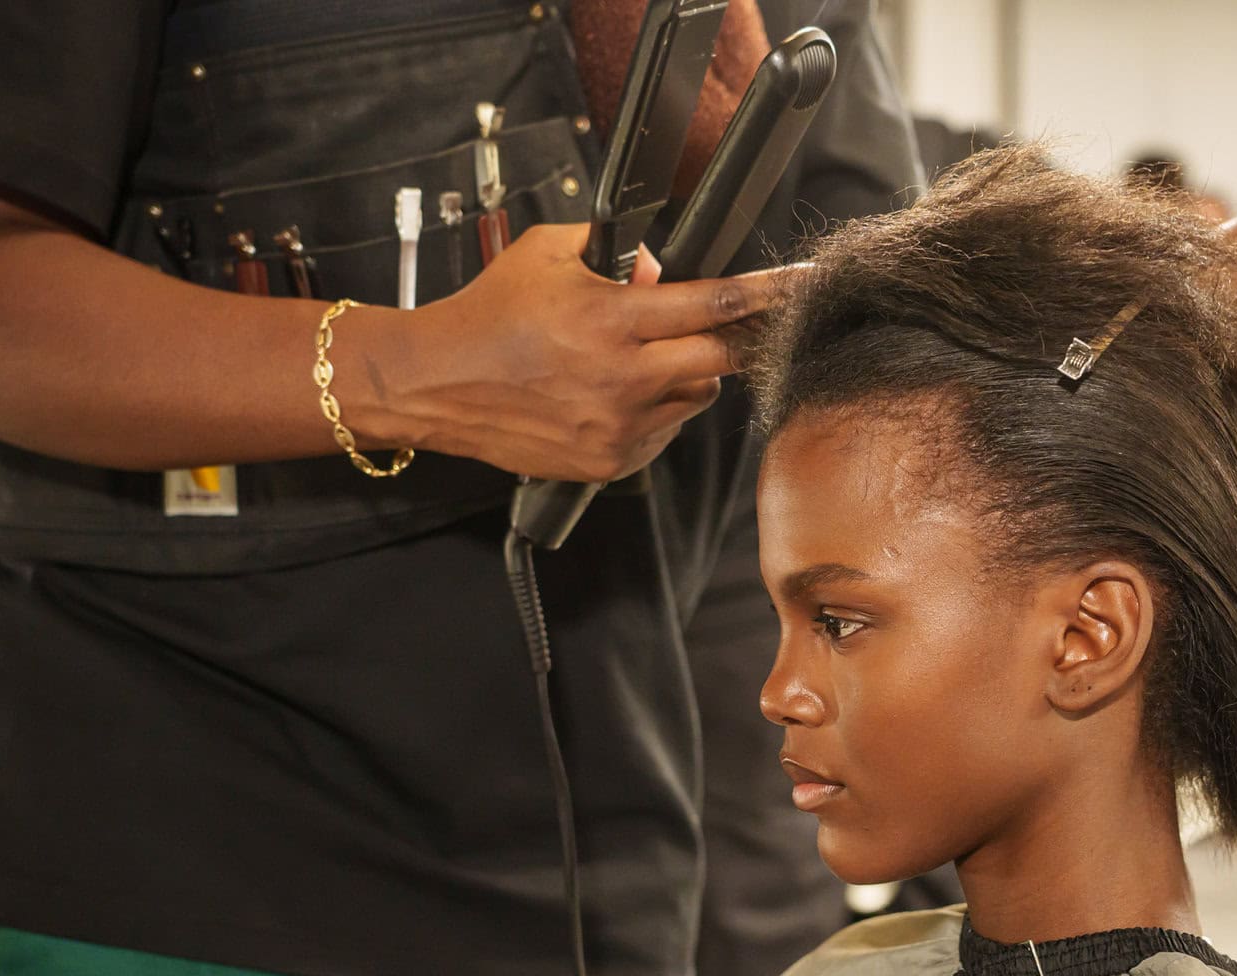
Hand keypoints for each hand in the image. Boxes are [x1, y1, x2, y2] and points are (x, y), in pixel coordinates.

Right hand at [367, 222, 795, 481]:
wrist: (437, 384)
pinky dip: (655, 408)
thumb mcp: (548, 254)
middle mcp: (621, 377)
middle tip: (744, 325)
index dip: (764, 294)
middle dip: (739, 338)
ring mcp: (618, 425)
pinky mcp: (610, 461)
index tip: (799, 287)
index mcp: (610, 319)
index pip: (713, 303)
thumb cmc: (489, 314)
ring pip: (695, 395)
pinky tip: (614, 392)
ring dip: (687, 371)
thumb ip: (616, 254)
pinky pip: (663, 430)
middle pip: (721, 358)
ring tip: (640, 356)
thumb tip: (663, 265)